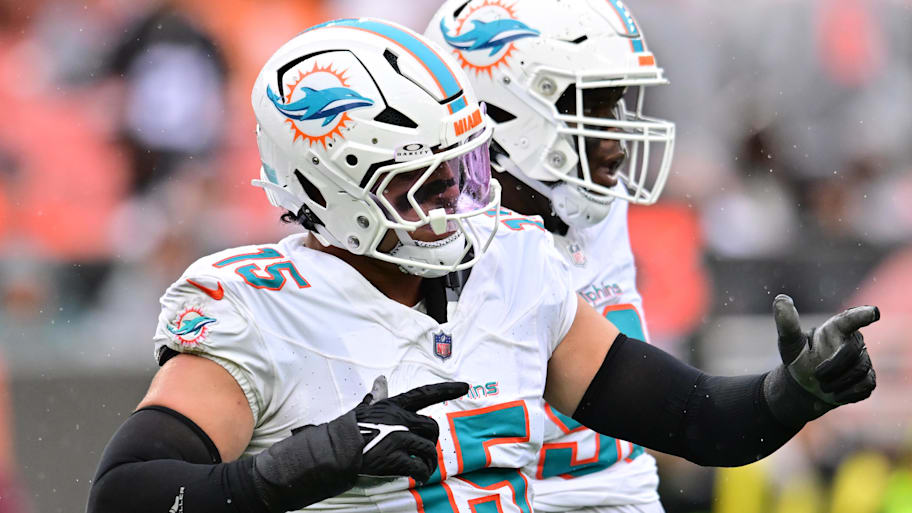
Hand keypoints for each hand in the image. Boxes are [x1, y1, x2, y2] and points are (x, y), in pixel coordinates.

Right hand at [251, 377, 466, 511]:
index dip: (446, 390)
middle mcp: (399, 419)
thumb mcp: (365, 408)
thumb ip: (378, 396)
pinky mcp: (395, 458)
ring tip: (422, 468)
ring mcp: (398, 438)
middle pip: (432, 427)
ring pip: (429, 448)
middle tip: (424, 451)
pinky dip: (421, 473)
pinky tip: (417, 476)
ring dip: (428, 461)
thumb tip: (381, 381)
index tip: (465, 386)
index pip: (425, 394)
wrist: (335, 450)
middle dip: (431, 441)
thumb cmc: (349, 429)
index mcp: (394, 406)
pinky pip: (419, 466)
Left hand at [764, 294, 877, 425]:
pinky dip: (846, 393)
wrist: (805, 386)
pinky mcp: (868, 379)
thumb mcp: (789, 342)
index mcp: (834, 329)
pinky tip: (835, 394)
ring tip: (822, 384)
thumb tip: (780, 298)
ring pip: (859, 371)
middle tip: (816, 375)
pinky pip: (864, 387)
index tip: (873, 312)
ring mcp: (863, 360)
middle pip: (853, 352)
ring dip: (837, 382)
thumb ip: (787, 323)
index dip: (861, 315)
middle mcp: (852, 341)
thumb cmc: (798, 358)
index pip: (850, 319)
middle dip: (833, 367)